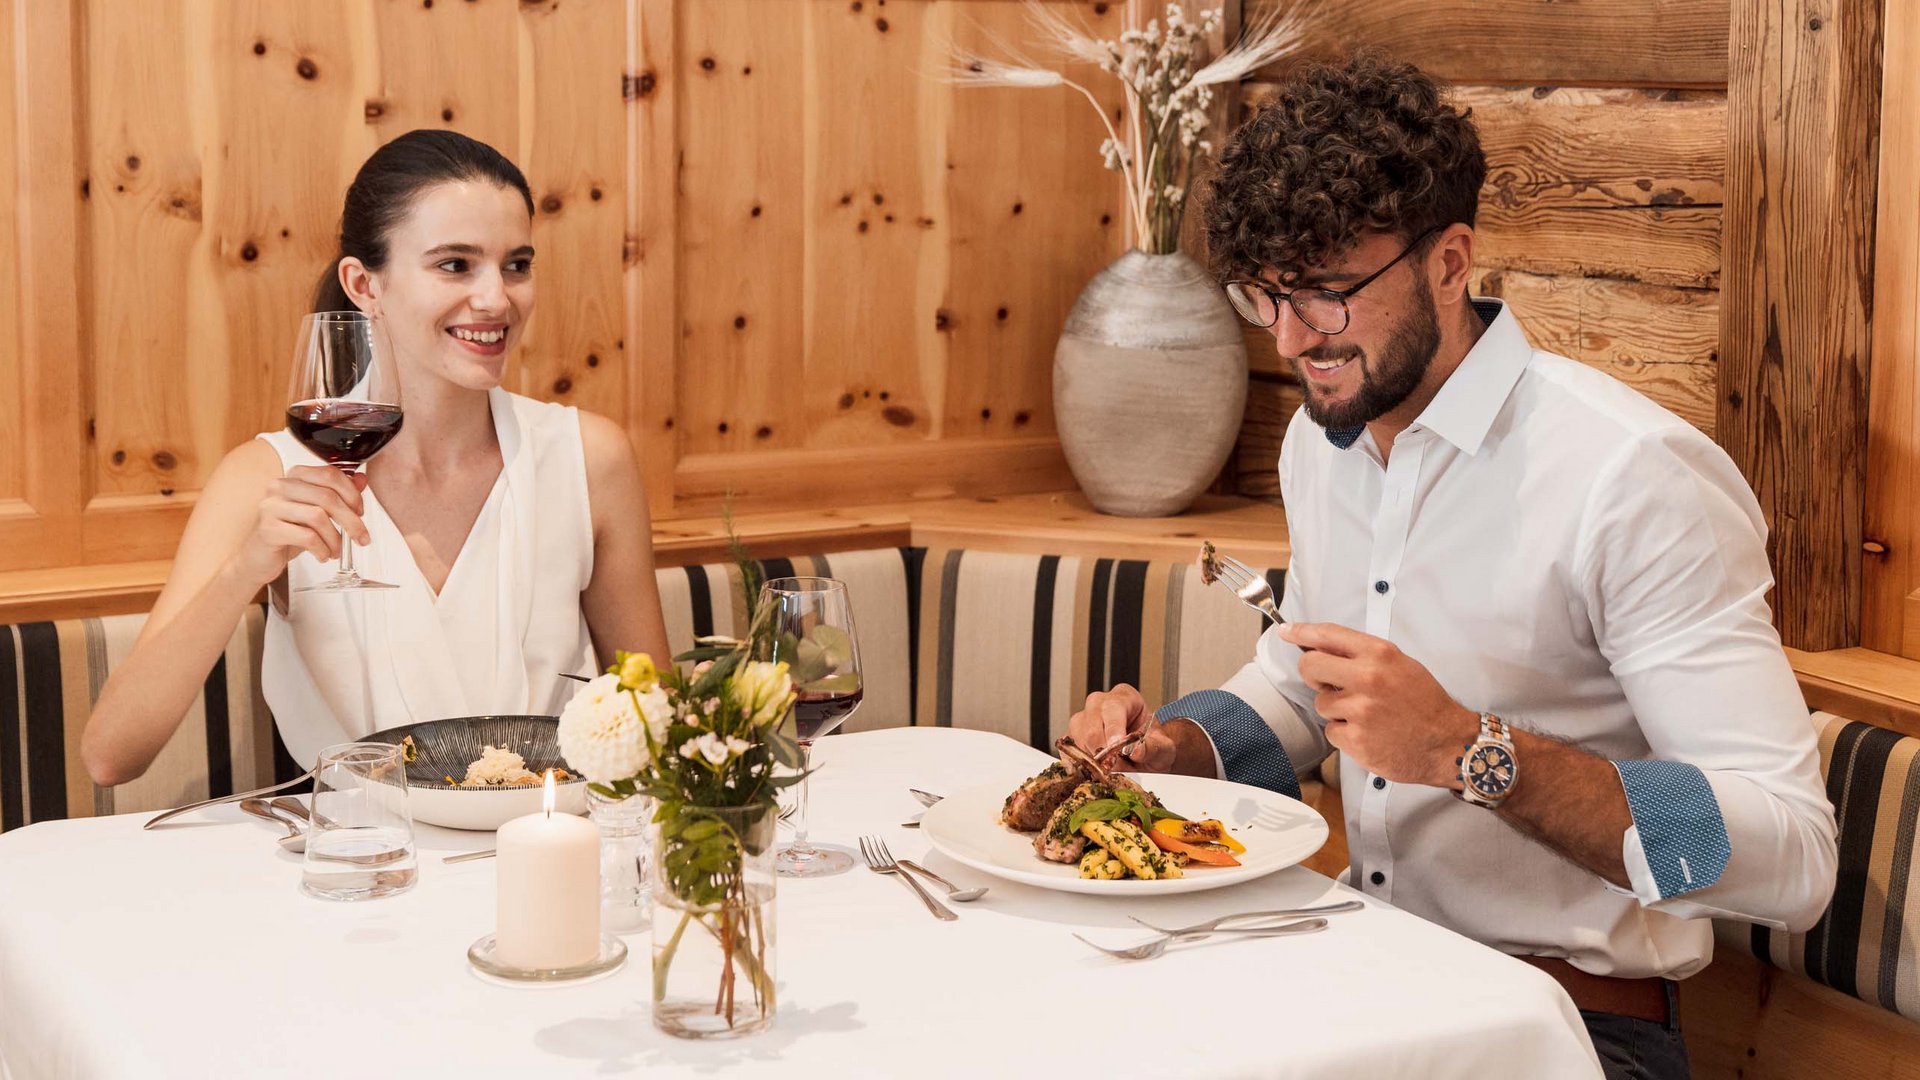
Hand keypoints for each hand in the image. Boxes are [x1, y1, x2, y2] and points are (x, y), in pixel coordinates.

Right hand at [228, 466, 371, 587]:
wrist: (258, 557)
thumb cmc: (288, 533)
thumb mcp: (317, 512)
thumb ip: (338, 494)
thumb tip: (362, 480)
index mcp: (294, 477)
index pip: (330, 474)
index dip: (352, 494)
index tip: (360, 512)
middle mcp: (280, 486)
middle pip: (328, 497)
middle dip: (351, 520)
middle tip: (361, 537)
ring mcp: (271, 506)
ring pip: (318, 516)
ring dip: (335, 539)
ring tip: (336, 551)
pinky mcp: (268, 529)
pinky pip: (307, 537)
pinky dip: (322, 549)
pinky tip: (323, 555)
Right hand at [1065, 684, 1176, 771]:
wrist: (1146, 755)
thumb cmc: (1153, 746)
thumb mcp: (1164, 748)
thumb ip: (1153, 748)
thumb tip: (1136, 750)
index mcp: (1124, 697)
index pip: (1113, 708)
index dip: (1113, 729)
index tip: (1118, 747)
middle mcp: (1099, 704)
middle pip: (1091, 726)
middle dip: (1104, 752)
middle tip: (1119, 767)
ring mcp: (1082, 719)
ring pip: (1077, 740)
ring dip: (1094, 760)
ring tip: (1113, 768)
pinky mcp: (1071, 737)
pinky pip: (1069, 751)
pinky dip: (1082, 765)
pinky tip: (1097, 770)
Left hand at [1279, 622, 1478, 787]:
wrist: (1448, 743)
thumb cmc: (1425, 704)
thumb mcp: (1400, 665)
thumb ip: (1363, 655)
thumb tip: (1324, 647)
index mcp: (1380, 654)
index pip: (1328, 635)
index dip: (1302, 632)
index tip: (1287, 631)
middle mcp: (1368, 678)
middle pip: (1310, 666)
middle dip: (1314, 674)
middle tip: (1330, 683)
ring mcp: (1360, 710)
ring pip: (1321, 703)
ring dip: (1337, 710)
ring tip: (1366, 715)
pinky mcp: (1356, 739)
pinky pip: (1331, 731)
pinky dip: (1345, 734)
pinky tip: (1368, 733)